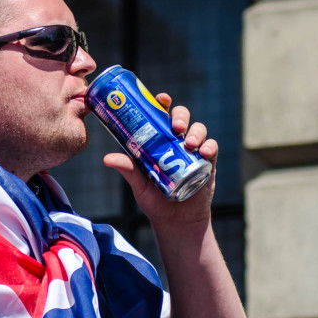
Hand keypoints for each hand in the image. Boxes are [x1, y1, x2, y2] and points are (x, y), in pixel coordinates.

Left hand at [102, 92, 217, 227]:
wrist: (175, 220)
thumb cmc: (154, 198)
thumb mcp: (139, 183)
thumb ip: (127, 169)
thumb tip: (106, 158)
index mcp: (159, 141)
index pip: (162, 116)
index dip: (163, 103)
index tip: (162, 98)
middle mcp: (177, 142)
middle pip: (182, 118)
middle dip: (181, 116)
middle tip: (176, 126)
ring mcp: (194, 151)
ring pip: (199, 130)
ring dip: (196, 132)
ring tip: (188, 143)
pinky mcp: (208, 163)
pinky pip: (212, 148)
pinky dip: (210, 147)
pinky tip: (204, 152)